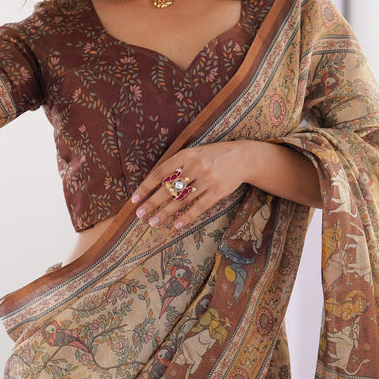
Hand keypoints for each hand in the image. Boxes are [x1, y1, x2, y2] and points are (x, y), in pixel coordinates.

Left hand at [130, 141, 253, 232]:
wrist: (243, 158)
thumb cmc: (214, 156)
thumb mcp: (195, 153)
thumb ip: (178, 165)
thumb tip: (156, 182)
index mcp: (186, 155)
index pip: (160, 172)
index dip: (146, 186)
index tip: (134, 199)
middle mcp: (195, 167)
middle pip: (168, 188)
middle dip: (152, 203)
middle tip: (139, 214)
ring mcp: (207, 180)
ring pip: (181, 200)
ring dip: (166, 213)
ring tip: (153, 222)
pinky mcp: (218, 192)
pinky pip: (199, 207)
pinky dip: (187, 217)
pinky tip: (177, 225)